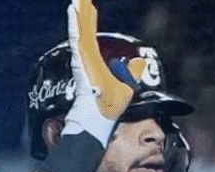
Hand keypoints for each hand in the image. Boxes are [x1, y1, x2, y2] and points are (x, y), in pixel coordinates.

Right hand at [63, 0, 145, 144]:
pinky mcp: (81, 60)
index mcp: (95, 59)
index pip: (92, 33)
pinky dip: (75, 23)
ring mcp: (82, 57)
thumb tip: (140, 63)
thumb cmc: (110, 105)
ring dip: (79, 11)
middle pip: (85, 27)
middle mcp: (86, 56)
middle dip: (84, 9)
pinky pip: (78, 37)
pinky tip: (74, 9)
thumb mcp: (128, 85)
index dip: (91, 17)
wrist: (101, 117)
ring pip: (80, 28)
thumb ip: (132, 71)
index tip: (92, 4)